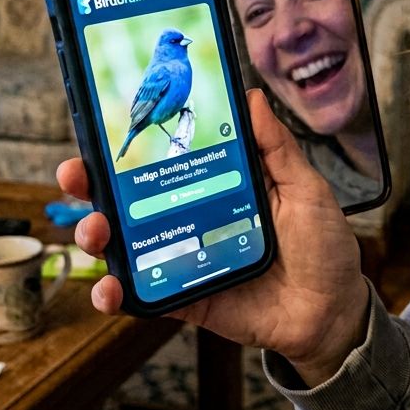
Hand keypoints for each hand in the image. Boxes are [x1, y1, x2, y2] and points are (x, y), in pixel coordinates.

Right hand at [56, 89, 369, 384]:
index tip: (97, 131)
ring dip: (96, 237)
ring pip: (124, 245)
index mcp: (216, 185)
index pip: (163, 160)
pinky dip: (117, 294)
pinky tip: (109, 288)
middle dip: (91, 188)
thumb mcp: (305, 188)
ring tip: (94, 232)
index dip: (127, 148)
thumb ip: (276, 148)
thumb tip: (252, 97)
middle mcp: (192, 218)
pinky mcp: (185, 298)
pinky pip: (142, 296)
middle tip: (76, 178)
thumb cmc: (322, 246)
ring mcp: (184, 259)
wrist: (333, 312)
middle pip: (128, 200)